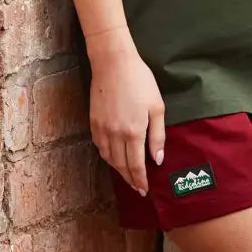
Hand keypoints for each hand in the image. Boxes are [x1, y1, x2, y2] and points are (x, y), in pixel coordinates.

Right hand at [86, 29, 165, 196]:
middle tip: (137, 187)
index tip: (144, 190)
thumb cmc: (139, 80)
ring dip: (118, 169)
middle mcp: (115, 134)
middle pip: (121, 165)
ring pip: (108, 157)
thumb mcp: (156, 106)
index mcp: (133, 132)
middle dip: (130, 179)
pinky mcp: (93, 120)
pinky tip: (113, 155)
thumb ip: (157, 136)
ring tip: (126, 174)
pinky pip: (99, 145)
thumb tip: (157, 160)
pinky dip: (106, 155)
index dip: (140, 180)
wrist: (113, 62)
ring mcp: (102, 128)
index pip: (135, 166)